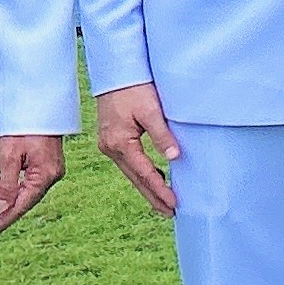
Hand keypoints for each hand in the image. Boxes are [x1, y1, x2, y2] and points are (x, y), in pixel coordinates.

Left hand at [0, 134, 63, 234]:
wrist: (41, 106)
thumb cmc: (25, 126)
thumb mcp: (10, 155)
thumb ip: (6, 183)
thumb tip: (1, 208)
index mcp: (45, 175)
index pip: (21, 205)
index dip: (4, 221)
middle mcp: (53, 176)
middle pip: (28, 202)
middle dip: (8, 216)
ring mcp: (53, 170)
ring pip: (30, 194)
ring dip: (14, 205)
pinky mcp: (50, 165)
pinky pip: (34, 185)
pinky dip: (20, 193)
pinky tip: (10, 199)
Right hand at [94, 82, 181, 214]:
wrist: (115, 72)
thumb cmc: (134, 87)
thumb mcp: (151, 110)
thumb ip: (162, 135)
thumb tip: (175, 157)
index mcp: (119, 143)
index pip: (144, 173)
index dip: (160, 190)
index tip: (174, 204)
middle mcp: (110, 148)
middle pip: (135, 178)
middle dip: (153, 196)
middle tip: (170, 213)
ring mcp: (108, 144)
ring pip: (130, 172)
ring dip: (147, 187)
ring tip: (163, 203)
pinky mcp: (111, 139)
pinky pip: (128, 163)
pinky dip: (141, 174)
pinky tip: (152, 179)